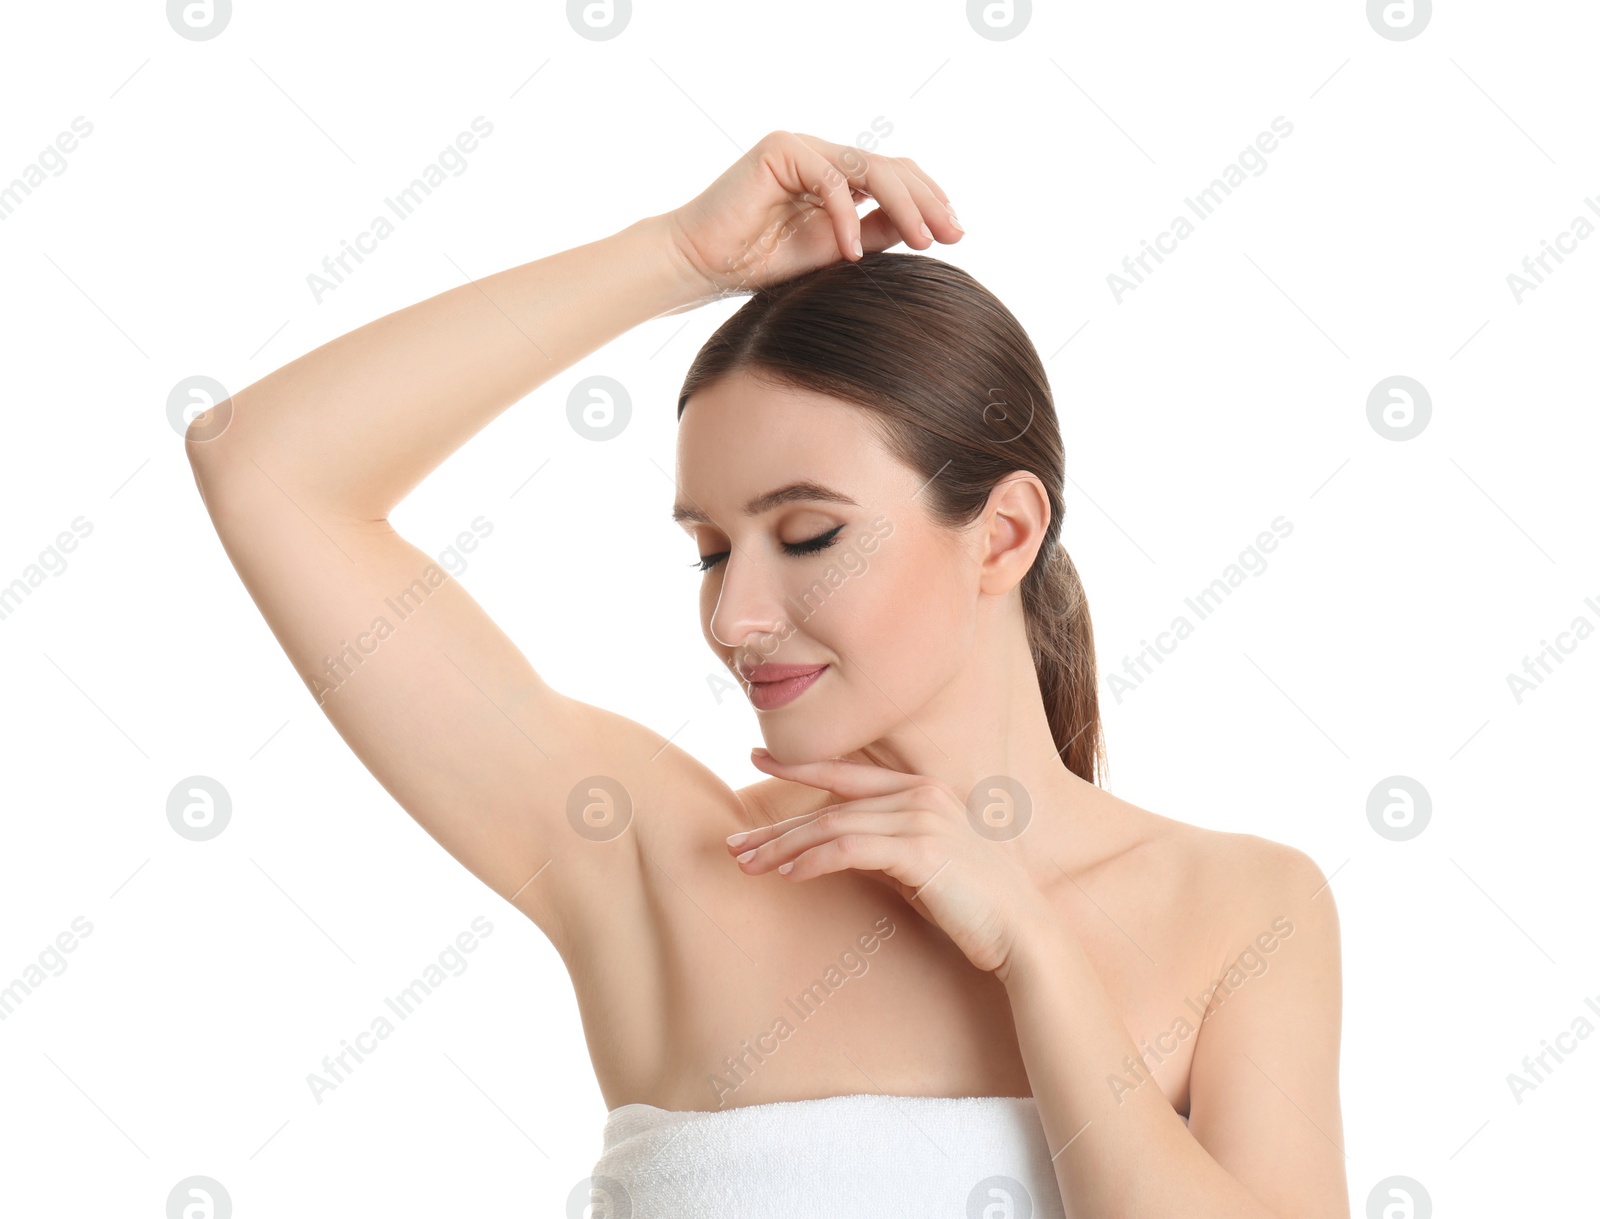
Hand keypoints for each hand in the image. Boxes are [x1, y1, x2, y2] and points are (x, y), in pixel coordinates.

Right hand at [662, 130, 962, 297]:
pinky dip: (847, 217)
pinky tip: (851, 251)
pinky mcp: (781, 150)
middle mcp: (824, 156)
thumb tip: (922, 227)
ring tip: (923, 241)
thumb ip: (874, 233)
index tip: (956, 235)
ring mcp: (803, 148)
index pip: (896, 177)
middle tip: (953, 235)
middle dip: (928, 201)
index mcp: (838, 176)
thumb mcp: (833, 252)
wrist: (703, 265)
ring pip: (871, 168)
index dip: (929, 200)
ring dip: (904, 206)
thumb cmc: (759, 264)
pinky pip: (832, 180)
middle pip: (892, 167)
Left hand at [726, 750, 1051, 974]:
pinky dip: (812, 861)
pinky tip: (788, 874)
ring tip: (750, 866)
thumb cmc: (973, 905)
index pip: (848, 771)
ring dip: (784, 848)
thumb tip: (832, 846)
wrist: (1023, 933)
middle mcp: (921, 794)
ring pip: (832, 825)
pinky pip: (848, 850)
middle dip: (778, 824)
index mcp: (924, 789)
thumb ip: (882, 844)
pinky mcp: (919, 850)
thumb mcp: (921, 864)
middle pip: (831, 803)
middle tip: (735, 843)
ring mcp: (922, 818)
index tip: (758, 758)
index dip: (800, 764)